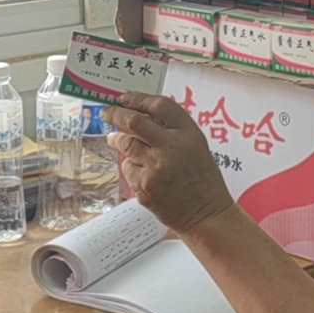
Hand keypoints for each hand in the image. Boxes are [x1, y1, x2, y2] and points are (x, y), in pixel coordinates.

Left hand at [102, 93, 236, 233]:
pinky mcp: (144, 185)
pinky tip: (142, 173)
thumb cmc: (202, 179)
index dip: (139, 99)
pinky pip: (128, 168)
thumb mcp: (195, 146)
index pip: (160, 106)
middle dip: (115, 114)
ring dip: (117, 140)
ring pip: (126, 145)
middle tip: (106, 113)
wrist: (206, 213)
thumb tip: (139, 115)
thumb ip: (172, 131)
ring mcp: (156, 167)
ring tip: (114, 140)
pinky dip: (131, 167)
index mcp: (188, 134)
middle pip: (134, 122)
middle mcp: (171, 147)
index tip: (125, 98)